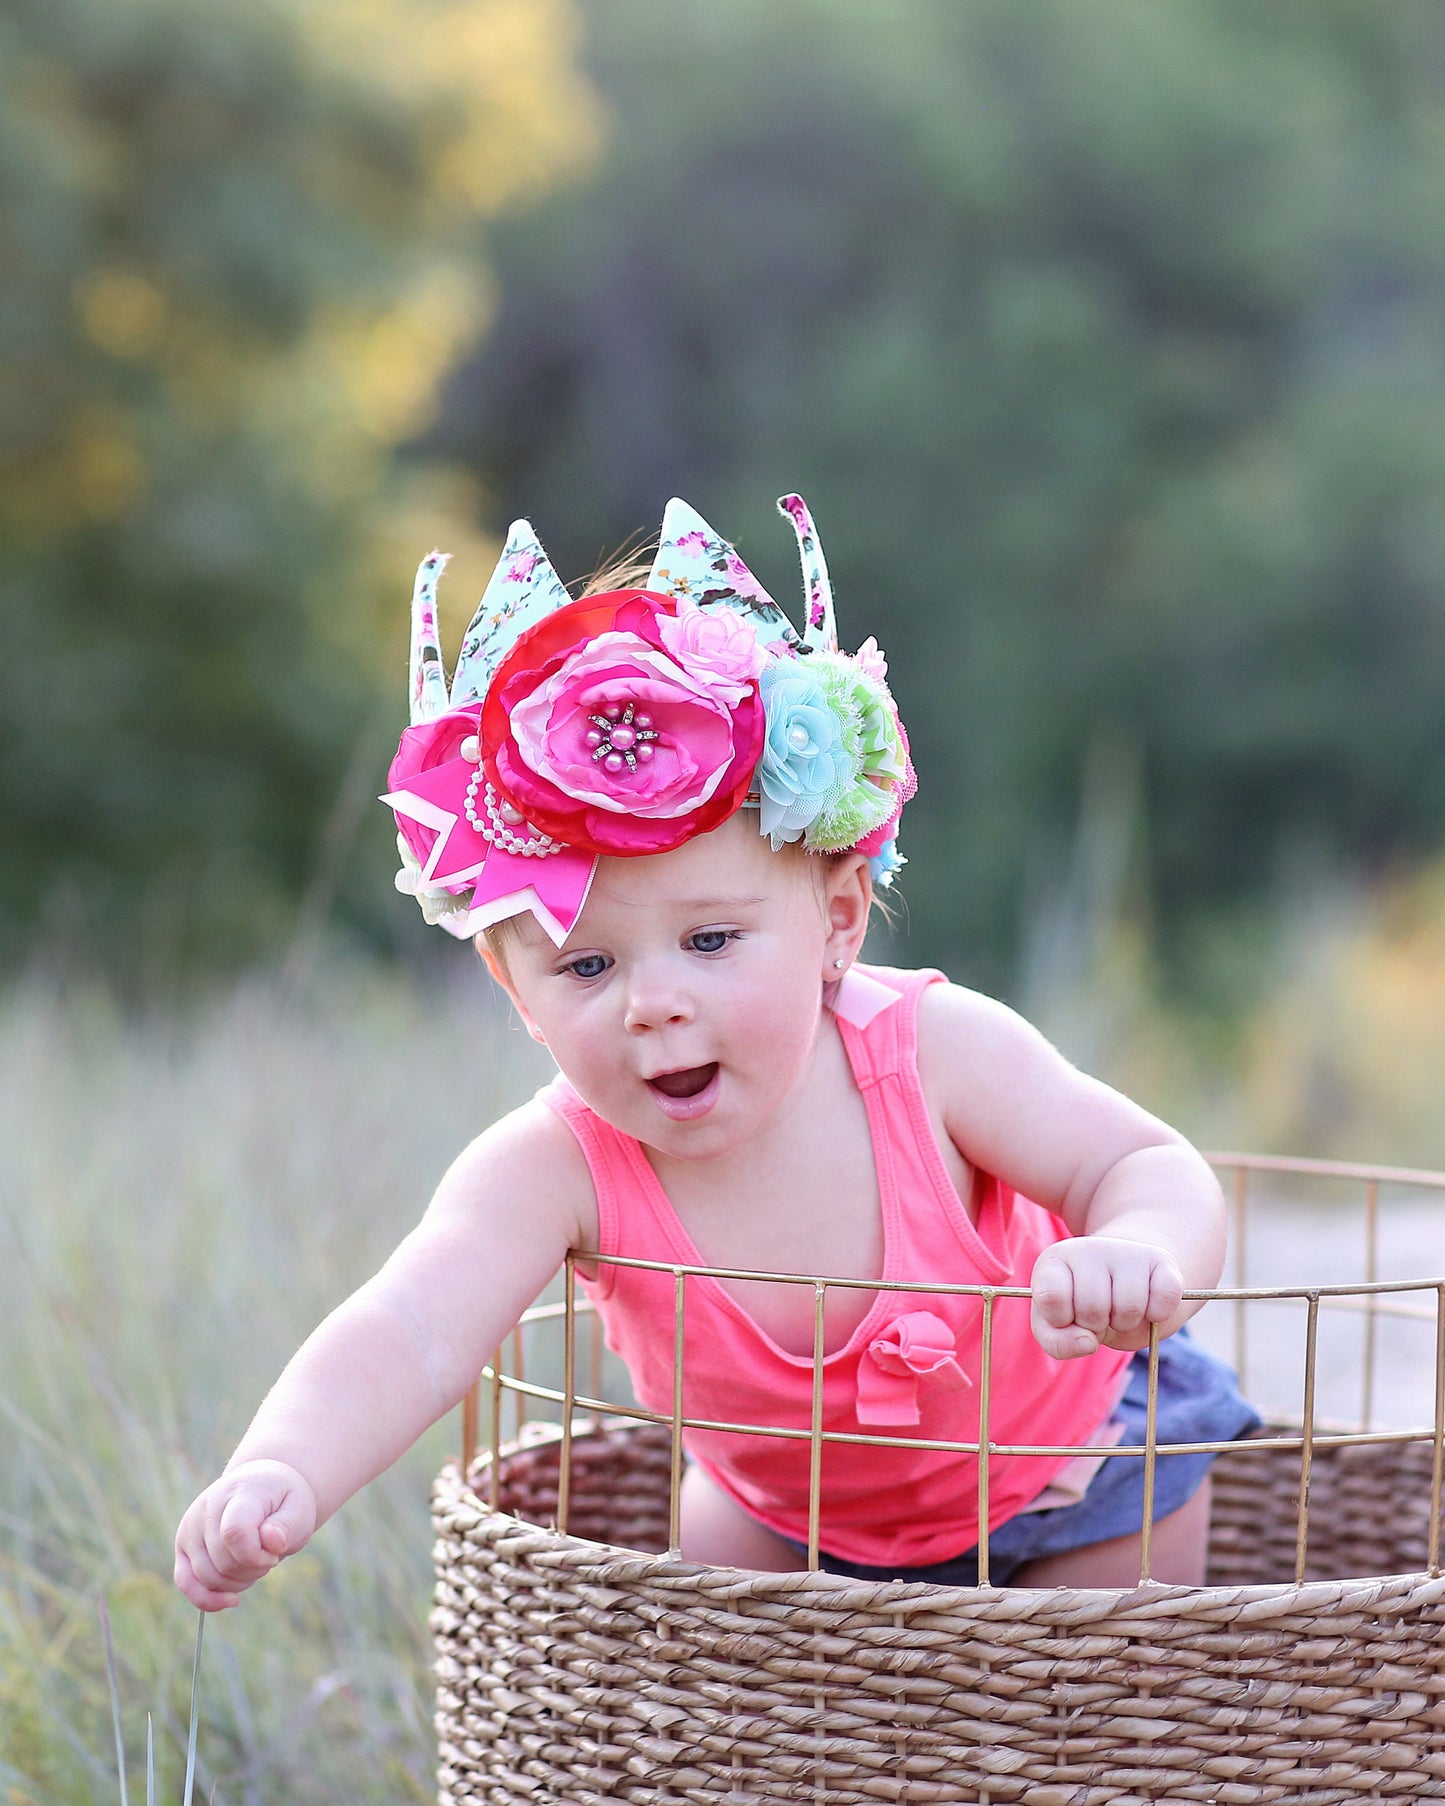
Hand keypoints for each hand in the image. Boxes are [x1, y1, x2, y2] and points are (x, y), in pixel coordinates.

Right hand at [174, 1460, 317, 1611]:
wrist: (264, 1487)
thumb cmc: (283, 1502)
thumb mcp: (299, 1509)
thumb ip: (287, 1526)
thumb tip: (272, 1542)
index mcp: (239, 1492)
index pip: (235, 1533)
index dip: (256, 1556)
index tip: (275, 1554)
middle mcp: (207, 1507)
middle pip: (223, 1562)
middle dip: (253, 1569)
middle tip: (269, 1554)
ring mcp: (191, 1525)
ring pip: (207, 1578)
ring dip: (237, 1582)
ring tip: (255, 1561)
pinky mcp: (183, 1544)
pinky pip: (185, 1582)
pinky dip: (207, 1599)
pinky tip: (231, 1600)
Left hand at [1029, 1236, 1184, 1360]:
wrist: (1125, 1286)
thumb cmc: (1083, 1309)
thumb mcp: (1057, 1328)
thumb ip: (1057, 1342)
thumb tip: (1086, 1343)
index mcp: (1054, 1261)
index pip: (1052, 1298)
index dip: (1061, 1320)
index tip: (1067, 1315)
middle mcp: (1088, 1248)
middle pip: (1092, 1308)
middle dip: (1096, 1325)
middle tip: (1098, 1313)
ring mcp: (1126, 1251)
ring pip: (1129, 1307)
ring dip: (1125, 1323)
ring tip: (1119, 1310)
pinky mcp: (1161, 1260)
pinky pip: (1164, 1300)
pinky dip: (1158, 1315)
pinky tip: (1147, 1306)